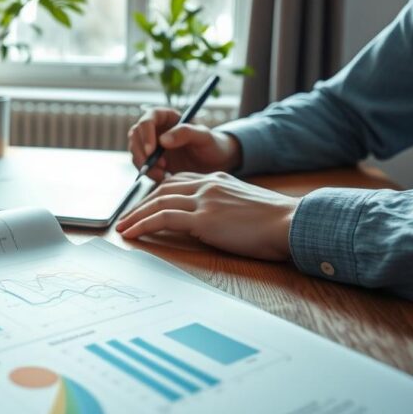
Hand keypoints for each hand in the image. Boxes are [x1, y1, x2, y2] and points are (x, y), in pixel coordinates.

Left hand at [116, 172, 297, 260]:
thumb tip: (212, 223)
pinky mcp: (203, 217)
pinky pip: (163, 218)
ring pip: (157, 202)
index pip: (178, 182)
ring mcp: (204, 199)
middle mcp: (207, 184)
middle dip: (140, 205)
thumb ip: (225, 207)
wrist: (290, 223)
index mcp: (217, 179)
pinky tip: (132, 234)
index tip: (145, 206)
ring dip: (135, 216)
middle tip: (126, 218)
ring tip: (122, 228)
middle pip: (162, 190)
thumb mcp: (245, 207)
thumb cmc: (276, 223)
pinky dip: (143, 225)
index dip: (158, 195)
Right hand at [128, 108, 241, 180]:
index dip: (146, 133)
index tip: (152, 150)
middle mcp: (155, 128)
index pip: (149, 119)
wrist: (214, 165)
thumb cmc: (212, 146)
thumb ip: (186, 133)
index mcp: (167, 117)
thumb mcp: (205, 137)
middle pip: (136, 135)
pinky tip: (163, 178)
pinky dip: (148, 172)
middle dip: (142, 152)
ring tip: (163, 174)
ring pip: (135, 151)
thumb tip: (163, 140)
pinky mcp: (151, 160)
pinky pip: (141, 164)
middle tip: (158, 166)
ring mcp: (151, 144)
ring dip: (144, 164)